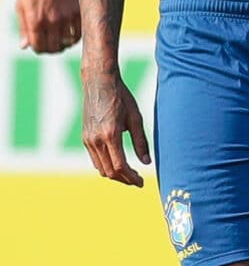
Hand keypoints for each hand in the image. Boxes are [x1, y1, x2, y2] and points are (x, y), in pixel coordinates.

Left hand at [16, 0, 80, 53]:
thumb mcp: (21, 5)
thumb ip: (23, 27)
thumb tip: (25, 46)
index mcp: (35, 20)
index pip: (39, 47)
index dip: (39, 49)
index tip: (40, 46)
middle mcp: (52, 21)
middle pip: (54, 47)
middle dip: (51, 49)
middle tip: (51, 45)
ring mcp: (66, 17)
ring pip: (68, 42)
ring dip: (64, 44)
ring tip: (61, 40)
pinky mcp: (78, 12)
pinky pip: (79, 33)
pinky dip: (75, 37)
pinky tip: (70, 34)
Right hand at [82, 72, 150, 186]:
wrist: (99, 82)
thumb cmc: (121, 97)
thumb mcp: (136, 118)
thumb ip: (141, 142)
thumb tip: (146, 163)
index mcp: (110, 135)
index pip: (120, 166)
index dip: (131, 178)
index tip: (141, 183)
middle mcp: (96, 140)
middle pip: (109, 171)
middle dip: (124, 179)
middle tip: (138, 181)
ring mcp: (87, 139)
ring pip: (100, 168)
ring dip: (115, 175)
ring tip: (130, 175)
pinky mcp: (85, 137)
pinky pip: (95, 159)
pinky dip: (106, 166)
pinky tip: (118, 164)